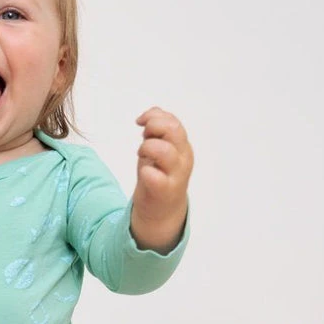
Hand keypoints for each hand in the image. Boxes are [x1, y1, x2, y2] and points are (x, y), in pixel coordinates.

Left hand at [133, 106, 193, 234]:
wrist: (162, 210)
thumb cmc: (159, 175)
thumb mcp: (160, 147)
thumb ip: (158, 129)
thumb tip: (153, 113)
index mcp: (183, 145)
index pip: (172, 121)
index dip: (154, 117)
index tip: (140, 122)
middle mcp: (183, 158)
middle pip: (173, 130)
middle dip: (152, 127)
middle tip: (144, 137)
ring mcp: (176, 175)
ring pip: (164, 150)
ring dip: (147, 148)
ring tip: (143, 155)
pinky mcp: (165, 191)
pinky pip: (155, 177)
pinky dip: (147, 172)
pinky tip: (145, 173)